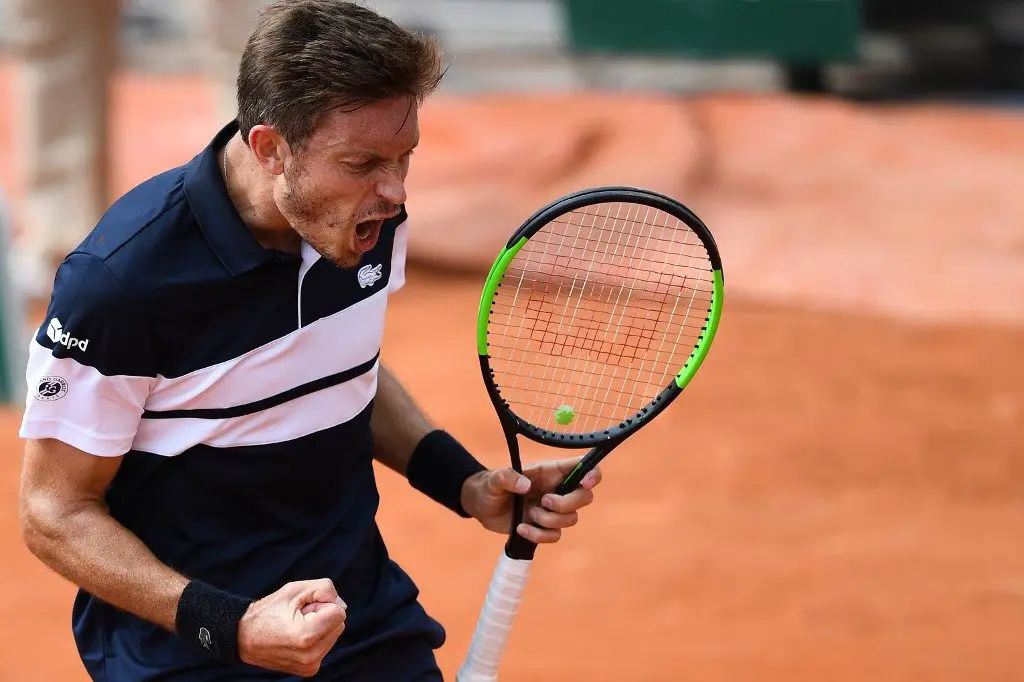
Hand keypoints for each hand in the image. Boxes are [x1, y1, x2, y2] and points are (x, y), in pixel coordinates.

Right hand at [237, 578, 346, 677]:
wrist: (244, 636)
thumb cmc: (268, 611)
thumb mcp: (295, 589)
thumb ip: (325, 589)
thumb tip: (342, 605)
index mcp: (307, 635)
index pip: (339, 613)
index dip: (322, 604)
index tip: (303, 608)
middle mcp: (311, 655)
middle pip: (339, 625)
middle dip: (323, 615)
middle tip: (298, 617)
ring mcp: (310, 665)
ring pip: (334, 635)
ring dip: (320, 627)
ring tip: (296, 627)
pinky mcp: (309, 670)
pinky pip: (326, 646)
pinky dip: (316, 638)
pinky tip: (297, 638)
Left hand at [460, 457, 601, 543]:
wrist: (481, 507)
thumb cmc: (489, 486)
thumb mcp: (494, 479)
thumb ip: (507, 477)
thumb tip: (526, 485)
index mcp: (551, 472)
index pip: (583, 467)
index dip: (593, 473)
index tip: (585, 483)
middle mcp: (556, 490)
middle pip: (585, 497)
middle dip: (567, 503)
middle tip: (545, 502)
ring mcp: (552, 510)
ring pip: (571, 519)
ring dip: (549, 520)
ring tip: (528, 514)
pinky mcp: (544, 528)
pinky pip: (555, 536)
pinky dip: (539, 535)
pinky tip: (521, 528)